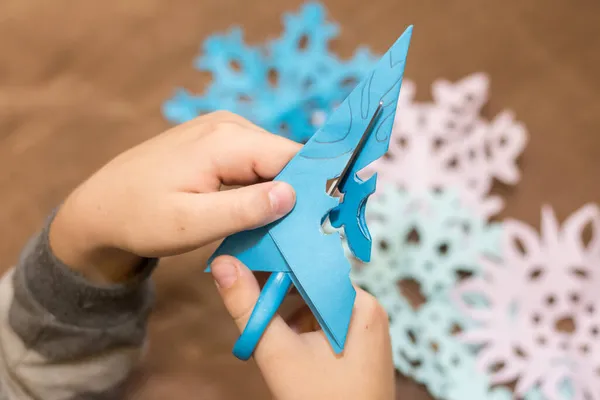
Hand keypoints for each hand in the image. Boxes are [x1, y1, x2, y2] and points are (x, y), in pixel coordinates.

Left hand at [49, 111, 299, 282]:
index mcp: (225, 140)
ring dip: (277, 193)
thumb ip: (244, 209)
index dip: (313, 186)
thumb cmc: (139, 218)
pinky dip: (260, 188)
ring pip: (271, 162)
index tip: (326, 219)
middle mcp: (228, 125)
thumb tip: (293, 195)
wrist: (100, 208)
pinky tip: (254, 213)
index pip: (292, 157)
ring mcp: (221, 130)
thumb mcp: (192, 223)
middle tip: (298, 233)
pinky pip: (253, 163)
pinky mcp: (216, 143)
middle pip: (284, 158)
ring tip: (275, 227)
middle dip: (294, 193)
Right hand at [210, 257, 394, 399]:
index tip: (241, 260)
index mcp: (358, 303)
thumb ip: (248, 307)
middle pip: (313, 285)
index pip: (310, 266)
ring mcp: (368, 328)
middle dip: (278, 293)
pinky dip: (304, 329)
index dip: (272, 262)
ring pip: (318, 304)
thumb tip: (222, 263)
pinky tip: (289, 347)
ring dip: (289, 314)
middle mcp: (369, 308)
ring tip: (268, 331)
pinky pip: (328, 322)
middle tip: (248, 300)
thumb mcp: (277, 352)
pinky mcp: (362, 344)